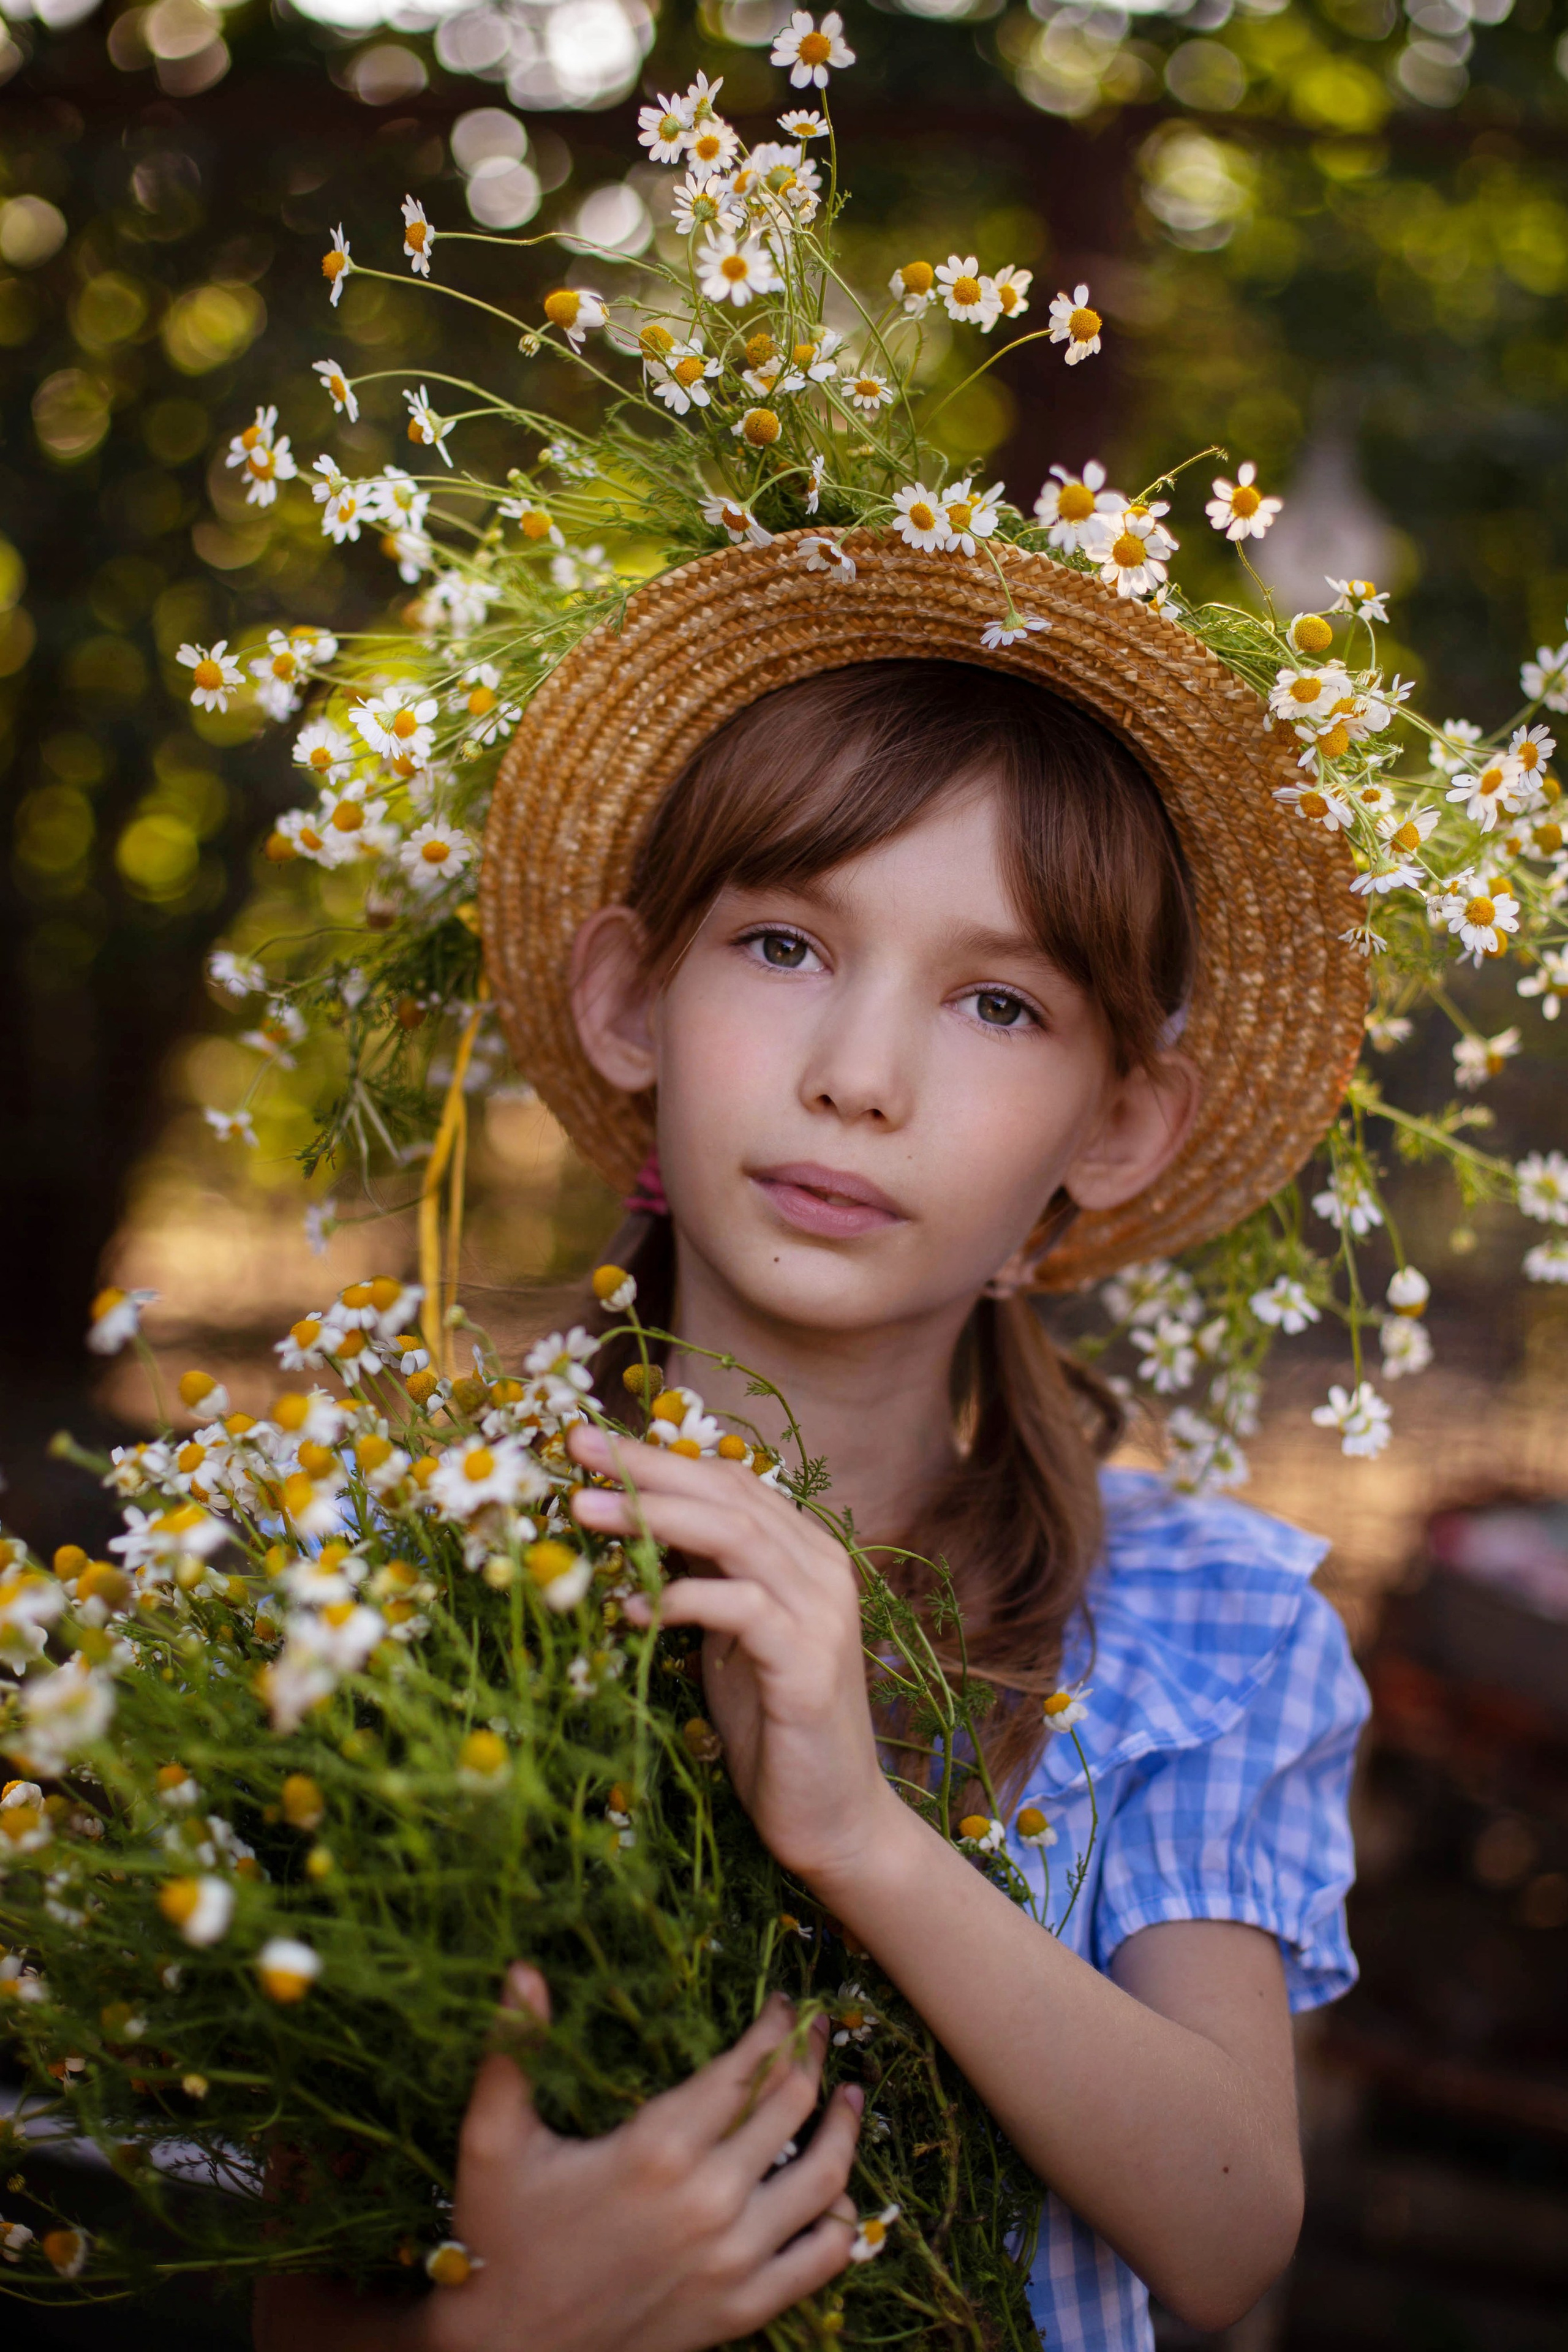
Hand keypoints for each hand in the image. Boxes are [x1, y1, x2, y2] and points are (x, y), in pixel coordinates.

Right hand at [254, 1974, 861, 2351]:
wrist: (510, 2350)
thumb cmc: (501, 2236)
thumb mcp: (494, 2140)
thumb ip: (512, 2050)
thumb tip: (521, 1970)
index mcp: (657, 2148)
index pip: (745, 2068)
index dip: (774, 2028)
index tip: (786, 2004)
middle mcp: (709, 2199)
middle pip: (791, 2108)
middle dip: (811, 2058)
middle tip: (817, 2032)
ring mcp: (732, 2260)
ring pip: (823, 2178)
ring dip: (844, 2129)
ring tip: (850, 2097)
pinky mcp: (741, 2311)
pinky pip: (820, 2260)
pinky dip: (840, 2224)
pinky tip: (839, 2196)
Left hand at [568, 1429, 897, 1887]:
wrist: (833, 1817)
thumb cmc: (771, 1725)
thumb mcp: (726, 1636)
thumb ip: (702, 1577)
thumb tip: (636, 1523)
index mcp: (806, 1553)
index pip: (728, 1481)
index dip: (658, 1458)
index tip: (588, 1442)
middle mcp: (823, 1569)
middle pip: (727, 1494)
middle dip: (646, 1468)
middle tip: (577, 1448)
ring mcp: (822, 1614)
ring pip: (735, 1535)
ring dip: (653, 1517)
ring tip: (583, 1512)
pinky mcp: (809, 1664)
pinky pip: (742, 1608)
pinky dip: (683, 1599)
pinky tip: (631, 1608)